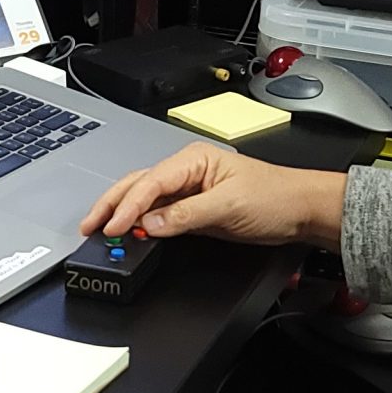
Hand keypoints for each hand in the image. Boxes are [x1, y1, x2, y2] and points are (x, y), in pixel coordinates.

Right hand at [80, 144, 346, 248]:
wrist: (302, 212)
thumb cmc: (276, 197)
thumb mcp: (229, 207)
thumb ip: (186, 215)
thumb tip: (151, 223)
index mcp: (193, 160)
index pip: (150, 183)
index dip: (128, 206)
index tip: (114, 227)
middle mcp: (187, 171)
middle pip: (138, 186)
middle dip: (111, 204)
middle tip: (89, 226)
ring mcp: (189, 191)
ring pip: (145, 199)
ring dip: (122, 214)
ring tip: (100, 229)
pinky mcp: (193, 210)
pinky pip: (159, 215)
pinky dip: (141, 224)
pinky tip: (130, 233)